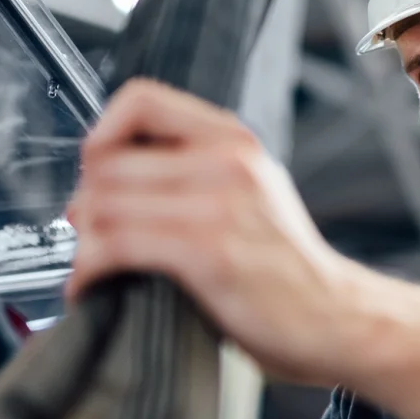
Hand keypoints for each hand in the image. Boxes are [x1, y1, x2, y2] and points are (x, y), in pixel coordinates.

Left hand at [63, 79, 373, 382]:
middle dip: (83, 203)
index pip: (139, 99)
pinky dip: (88, 271)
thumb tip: (99, 188)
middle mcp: (228, 162)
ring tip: (90, 268)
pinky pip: (115, 245)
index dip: (101, 135)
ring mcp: (219, 206)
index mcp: (235, 141)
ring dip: (81, 243)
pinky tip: (92, 288)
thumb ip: (190, 177)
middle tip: (88, 236)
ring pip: (102, 204)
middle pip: (106, 161)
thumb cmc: (286, 272)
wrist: (338, 319)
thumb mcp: (250, 196)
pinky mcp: (208, 252)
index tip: (97, 174)